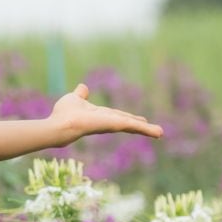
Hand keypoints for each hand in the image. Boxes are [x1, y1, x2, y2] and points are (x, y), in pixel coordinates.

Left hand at [49, 83, 163, 144]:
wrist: (60, 124)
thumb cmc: (63, 114)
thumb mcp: (74, 99)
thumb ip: (80, 94)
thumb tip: (82, 87)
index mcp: (100, 115)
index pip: (118, 117)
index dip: (129, 119)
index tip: (140, 121)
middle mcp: (108, 122)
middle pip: (129, 124)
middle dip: (142, 127)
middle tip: (157, 132)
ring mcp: (112, 124)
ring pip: (133, 126)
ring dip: (147, 130)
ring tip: (161, 133)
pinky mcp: (115, 125)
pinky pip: (133, 125)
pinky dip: (145, 129)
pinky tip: (157, 132)